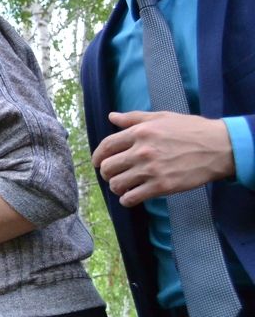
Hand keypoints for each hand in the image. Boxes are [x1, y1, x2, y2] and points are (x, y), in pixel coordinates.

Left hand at [93, 111, 235, 206]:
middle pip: (107, 167)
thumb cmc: (191, 130)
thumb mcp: (162, 117)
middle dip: (106, 173)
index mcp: (140, 132)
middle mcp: (142, 151)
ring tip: (123, 186)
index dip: (97, 156)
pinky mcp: (161, 186)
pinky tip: (132, 196)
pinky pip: (131, 198)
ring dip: (116, 187)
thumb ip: (134, 118)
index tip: (97, 163)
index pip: (106, 146)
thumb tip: (111, 117)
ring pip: (116, 184)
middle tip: (113, 175)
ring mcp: (151, 170)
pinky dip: (126, 200)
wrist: (219, 147)